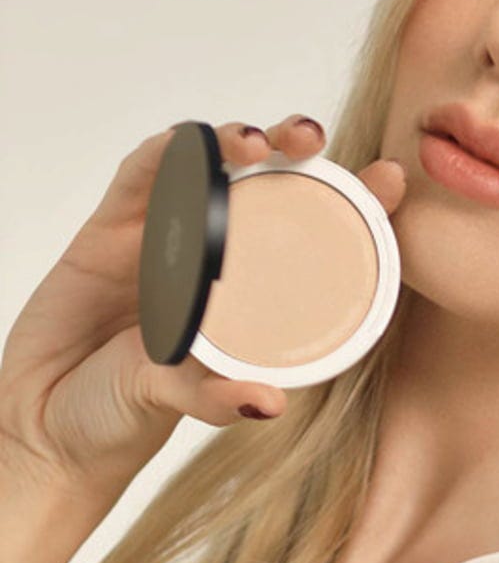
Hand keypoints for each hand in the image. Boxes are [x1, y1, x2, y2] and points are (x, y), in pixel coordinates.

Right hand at [0, 115, 406, 494]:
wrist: (43, 424)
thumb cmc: (124, 410)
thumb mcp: (181, 401)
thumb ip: (216, 396)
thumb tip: (269, 404)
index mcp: (251, 283)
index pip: (316, 227)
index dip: (355, 196)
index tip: (391, 178)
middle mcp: (217, 248)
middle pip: (267, 177)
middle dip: (294, 145)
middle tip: (310, 140)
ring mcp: (167, 231)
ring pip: (209, 161)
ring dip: (233, 138)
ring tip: (255, 144)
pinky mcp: (112, 225)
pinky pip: (144, 172)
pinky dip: (169, 153)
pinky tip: (189, 149)